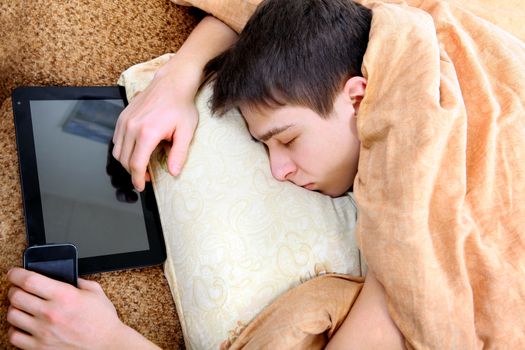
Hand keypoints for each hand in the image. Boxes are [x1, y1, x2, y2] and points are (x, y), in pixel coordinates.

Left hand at [6, 268, 132, 349]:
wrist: (107, 345)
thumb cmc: (102, 321)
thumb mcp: (95, 293)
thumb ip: (80, 281)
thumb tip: (69, 277)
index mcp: (65, 296)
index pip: (29, 280)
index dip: (17, 274)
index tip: (15, 273)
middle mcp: (51, 313)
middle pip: (16, 296)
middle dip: (15, 289)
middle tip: (19, 289)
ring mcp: (43, 332)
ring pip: (12, 315)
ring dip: (15, 308)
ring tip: (23, 307)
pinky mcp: (40, 347)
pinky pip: (14, 336)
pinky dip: (15, 329)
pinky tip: (24, 325)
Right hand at [112, 70, 198, 191]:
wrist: (172, 84)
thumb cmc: (181, 106)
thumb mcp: (186, 132)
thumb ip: (179, 154)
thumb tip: (174, 172)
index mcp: (147, 133)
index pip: (136, 164)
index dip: (138, 179)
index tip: (142, 187)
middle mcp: (132, 127)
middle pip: (124, 160)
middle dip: (134, 173)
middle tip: (147, 177)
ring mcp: (125, 121)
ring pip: (117, 151)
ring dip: (127, 162)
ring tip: (142, 165)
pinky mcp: (122, 116)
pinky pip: (116, 139)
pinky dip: (123, 149)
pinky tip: (136, 150)